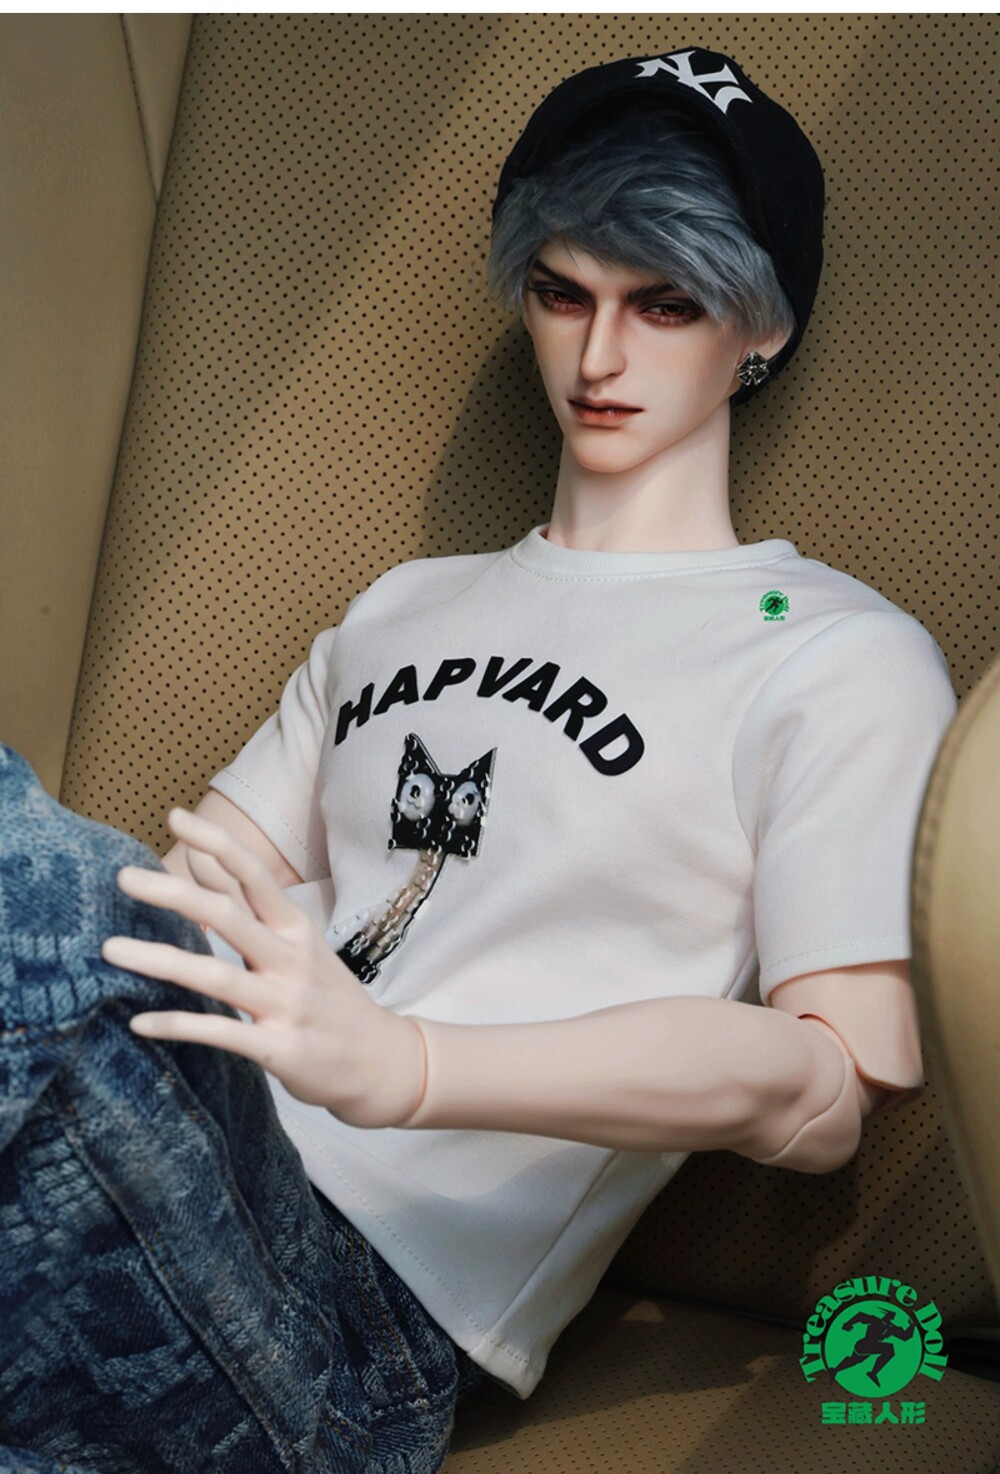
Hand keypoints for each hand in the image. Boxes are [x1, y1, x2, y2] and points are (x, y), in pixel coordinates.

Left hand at [100, 808, 426, 1128]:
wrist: (383, 1061)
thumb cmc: (330, 997)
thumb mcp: (298, 942)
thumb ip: (247, 905)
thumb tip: (199, 859)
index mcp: (297, 928)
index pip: (254, 874)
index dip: (216, 842)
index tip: (174, 816)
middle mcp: (291, 959)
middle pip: (228, 915)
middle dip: (173, 894)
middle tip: (123, 878)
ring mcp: (286, 1004)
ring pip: (215, 976)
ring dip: (159, 960)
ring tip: (110, 949)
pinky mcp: (279, 1048)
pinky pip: (219, 1034)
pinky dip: (177, 1026)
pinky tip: (139, 1023)